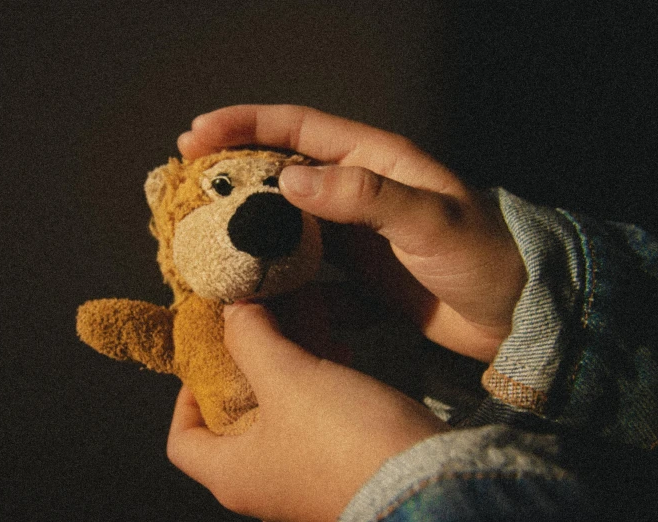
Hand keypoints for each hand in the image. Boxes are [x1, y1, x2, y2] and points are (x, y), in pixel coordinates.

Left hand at [167, 302, 448, 521]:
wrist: (426, 485)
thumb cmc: (343, 441)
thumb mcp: (287, 378)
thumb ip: (251, 339)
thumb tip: (231, 310)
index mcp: (233, 473)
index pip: (181, 442)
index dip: (183, 398)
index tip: (206, 360)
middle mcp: (262, 483)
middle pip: (231, 422)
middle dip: (241, 371)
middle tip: (252, 332)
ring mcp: (302, 478)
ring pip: (277, 415)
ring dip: (282, 371)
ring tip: (297, 329)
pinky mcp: (340, 466)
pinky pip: (314, 420)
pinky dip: (315, 385)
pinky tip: (336, 351)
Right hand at [178, 105, 526, 361]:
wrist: (518, 315)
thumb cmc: (486, 258)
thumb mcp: (430, 220)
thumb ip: (365, 197)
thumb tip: (290, 182)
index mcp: (374, 161)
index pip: (298, 129)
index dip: (245, 125)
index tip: (196, 134)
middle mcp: (357, 191)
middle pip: (281, 171)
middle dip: (232, 174)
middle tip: (186, 188)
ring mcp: (354, 234)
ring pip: (286, 223)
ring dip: (248, 229)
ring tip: (205, 241)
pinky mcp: (357, 274)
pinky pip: (304, 269)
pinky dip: (277, 276)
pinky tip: (251, 290)